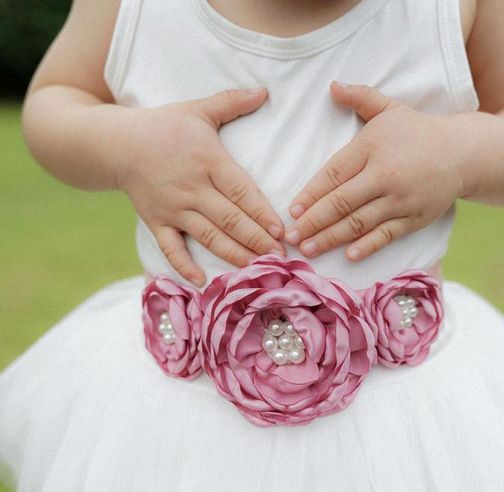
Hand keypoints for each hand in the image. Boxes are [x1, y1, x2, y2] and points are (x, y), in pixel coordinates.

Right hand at [116, 87, 284, 286]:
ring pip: (208, 236)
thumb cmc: (163, 126)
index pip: (241, 192)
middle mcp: (192, 188)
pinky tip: (201, 282)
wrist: (116, 143)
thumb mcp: (198, 109)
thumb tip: (265, 91)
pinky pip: (170, 248)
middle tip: (280, 258)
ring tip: (257, 270)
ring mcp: (173, 208)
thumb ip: (232, 102)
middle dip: (257, 240)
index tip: (282, 231)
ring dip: (233, 255)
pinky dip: (184, 266)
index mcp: (207, 161)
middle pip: (230, 219)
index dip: (262, 213)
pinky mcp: (156, 221)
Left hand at [284, 81, 464, 260]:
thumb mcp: (390, 109)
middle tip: (290, 237)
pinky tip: (349, 256)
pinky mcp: (414, 218)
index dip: (310, 194)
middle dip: (313, 223)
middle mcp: (384, 175)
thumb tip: (332, 85)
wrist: (464, 153)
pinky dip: (367, 246)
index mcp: (372, 147)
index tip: (292, 211)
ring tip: (308, 250)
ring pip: (359, 223)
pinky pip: (386, 235)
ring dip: (331, 238)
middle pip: (341, 203)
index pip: (333, 174)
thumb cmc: (419, 131)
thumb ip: (360, 97)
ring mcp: (400, 199)